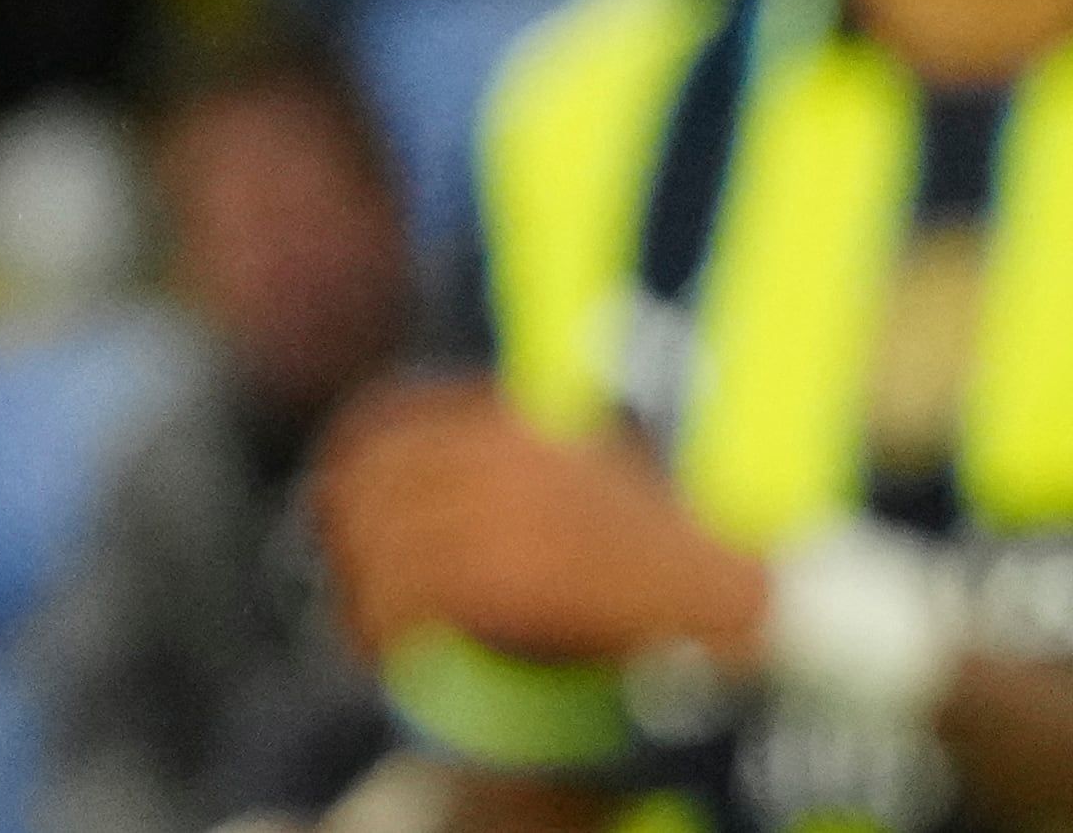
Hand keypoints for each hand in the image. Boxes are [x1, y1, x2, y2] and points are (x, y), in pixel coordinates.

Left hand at [313, 378, 767, 667]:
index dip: (345, 465)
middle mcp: (498, 453)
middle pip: (368, 485)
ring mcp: (502, 509)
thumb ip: (504, 452)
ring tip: (367, 633)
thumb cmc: (662, 537)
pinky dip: (384, 631)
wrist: (740, 595)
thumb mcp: (580, 458)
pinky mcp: (509, 574)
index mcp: (512, 417)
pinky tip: (390, 654)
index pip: (385, 422)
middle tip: (346, 584)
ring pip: (380, 546)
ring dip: (361, 596)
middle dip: (344, 537)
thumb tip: (403, 464)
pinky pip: (408, 599)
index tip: (332, 503)